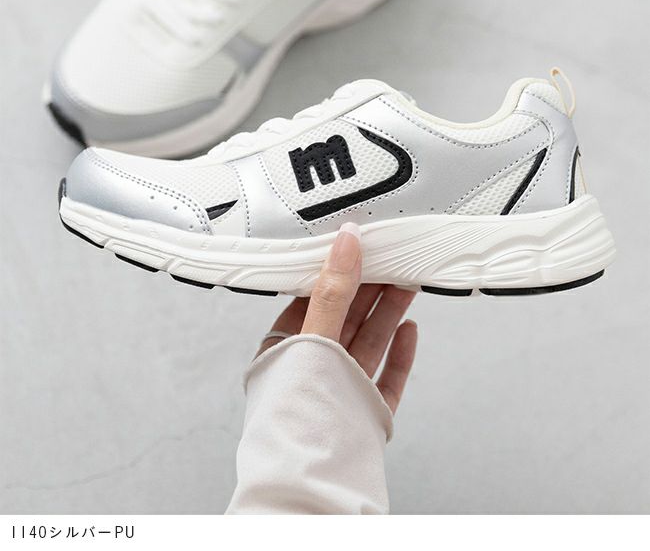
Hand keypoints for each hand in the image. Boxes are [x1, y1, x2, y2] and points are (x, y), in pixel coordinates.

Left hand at [257, 223, 417, 413]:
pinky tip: (409, 330)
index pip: (314, 300)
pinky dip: (398, 354)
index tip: (360, 249)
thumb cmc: (298, 413)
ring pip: (368, 343)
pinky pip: (385, 378)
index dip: (339, 272)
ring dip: (389, 312)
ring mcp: (340, 392)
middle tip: (393, 260)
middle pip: (346, 319)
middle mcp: (312, 370)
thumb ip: (333, 290)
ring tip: (408, 283)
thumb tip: (346, 242)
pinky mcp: (364, 413)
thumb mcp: (315, 335)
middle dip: (371, 289)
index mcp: (286, 350)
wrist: (315, 483)